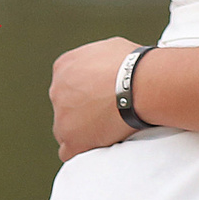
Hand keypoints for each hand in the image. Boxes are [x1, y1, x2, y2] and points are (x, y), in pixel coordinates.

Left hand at [51, 36, 142, 160]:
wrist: (141, 85)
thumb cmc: (134, 65)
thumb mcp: (109, 48)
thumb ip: (97, 60)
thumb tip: (105, 65)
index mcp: (64, 67)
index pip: (68, 83)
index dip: (87, 91)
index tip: (103, 95)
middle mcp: (57, 90)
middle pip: (66, 106)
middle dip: (84, 110)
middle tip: (109, 111)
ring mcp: (62, 117)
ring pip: (66, 129)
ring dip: (83, 130)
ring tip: (110, 128)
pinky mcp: (72, 139)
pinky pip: (69, 151)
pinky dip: (82, 149)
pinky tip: (99, 145)